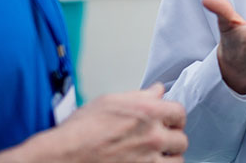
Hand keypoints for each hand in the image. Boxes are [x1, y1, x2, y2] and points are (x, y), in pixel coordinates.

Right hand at [0, 84, 187, 162]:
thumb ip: (139, 96)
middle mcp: (152, 136)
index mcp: (147, 113)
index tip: (170, 120)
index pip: (179, 112)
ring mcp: (148, 159)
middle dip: (172, 138)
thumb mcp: (109, 102)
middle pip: (181, 139)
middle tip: (161, 139)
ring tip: (156, 156)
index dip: (174, 117)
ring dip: (169, 158)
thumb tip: (157, 91)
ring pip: (177, 161)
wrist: (64, 156)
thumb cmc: (80, 131)